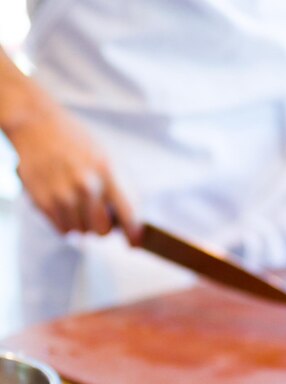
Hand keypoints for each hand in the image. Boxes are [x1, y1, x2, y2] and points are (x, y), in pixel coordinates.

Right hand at [8, 104, 135, 239]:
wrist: (37, 125)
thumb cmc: (78, 142)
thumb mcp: (108, 156)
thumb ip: (122, 187)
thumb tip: (134, 222)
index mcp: (107, 171)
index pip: (128, 214)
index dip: (133, 233)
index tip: (135, 242)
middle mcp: (86, 185)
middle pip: (102, 231)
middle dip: (102, 226)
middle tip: (98, 213)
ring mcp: (63, 195)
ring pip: (81, 232)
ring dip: (82, 223)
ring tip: (76, 200)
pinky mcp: (43, 202)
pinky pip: (63, 230)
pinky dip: (66, 222)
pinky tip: (63, 203)